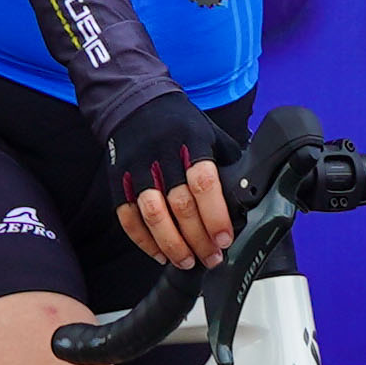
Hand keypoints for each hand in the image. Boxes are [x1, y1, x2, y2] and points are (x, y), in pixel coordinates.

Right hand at [105, 98, 238, 267]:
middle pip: (179, 204)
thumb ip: (225, 163)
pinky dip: (143, 240)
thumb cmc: (179, 125)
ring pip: (152, 214)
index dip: (215, 215)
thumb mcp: (209, 134)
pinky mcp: (118, 180)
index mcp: (190, 141)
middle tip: (212, 257)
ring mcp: (136, 169)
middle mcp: (161, 155)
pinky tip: (160, 253)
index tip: (224, 239)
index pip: (204, 182)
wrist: (135, 103)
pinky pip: (128, 217)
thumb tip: (247, 197)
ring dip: (171, 244)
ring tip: (187, 260)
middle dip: (198, 238)